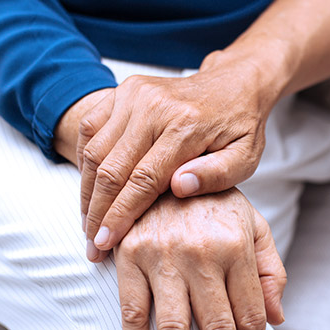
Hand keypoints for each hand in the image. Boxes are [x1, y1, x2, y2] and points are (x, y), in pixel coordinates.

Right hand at [78, 52, 284, 261]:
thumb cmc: (239, 127)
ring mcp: (135, 95)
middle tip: (92, 245)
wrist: (233, 84)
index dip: (120, 215)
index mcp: (185, 126)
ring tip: (89, 223)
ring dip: (87, 192)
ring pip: (94, 151)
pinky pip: (90, 129)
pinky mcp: (123, 91)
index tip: (105, 243)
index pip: (142, 179)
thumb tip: (179, 187)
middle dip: (96, 212)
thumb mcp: (244, 158)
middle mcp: (154, 106)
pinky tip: (90, 189)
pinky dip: (85, 162)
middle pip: (111, 168)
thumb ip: (216, 175)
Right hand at [114, 188, 285, 329]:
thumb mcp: (254, 225)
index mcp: (236, 246)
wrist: (163, 167)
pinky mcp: (130, 255)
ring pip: (176, 329)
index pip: (251, 315)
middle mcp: (201, 253)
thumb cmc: (215, 203)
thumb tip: (277, 318)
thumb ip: (269, 269)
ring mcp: (163, 255)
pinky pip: (132, 311)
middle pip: (218, 329)